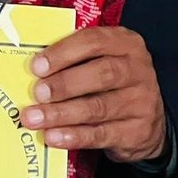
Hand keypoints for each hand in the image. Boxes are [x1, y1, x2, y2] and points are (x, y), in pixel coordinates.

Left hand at [21, 26, 166, 164]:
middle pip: (101, 74)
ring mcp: (141, 102)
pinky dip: (74, 136)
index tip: (37, 66)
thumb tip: (32, 70)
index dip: (63, 52)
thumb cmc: (111, 84)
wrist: (145, 121)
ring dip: (62, 114)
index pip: (94, 41)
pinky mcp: (138, 132)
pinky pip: (102, 134)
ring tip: (35, 118)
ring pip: (98, 107)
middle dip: (64, 84)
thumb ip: (73, 60)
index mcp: (126, 44)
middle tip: (37, 93)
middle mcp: (138, 71)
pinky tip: (53, 136)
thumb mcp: (100, 61)